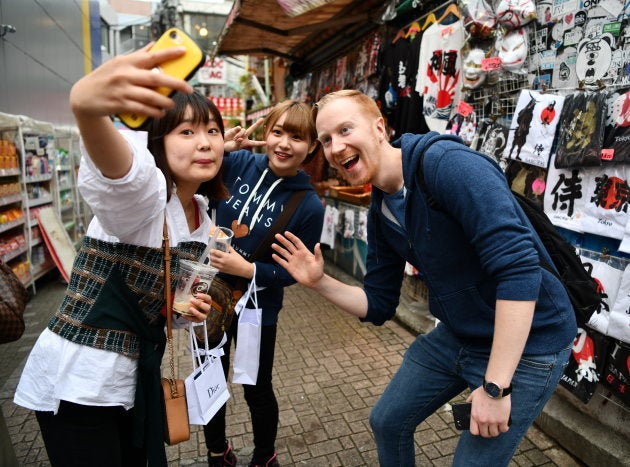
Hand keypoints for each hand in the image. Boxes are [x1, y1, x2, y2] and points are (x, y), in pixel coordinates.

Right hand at [69, 42, 193, 119]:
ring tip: (171, 103)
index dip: (169, 53)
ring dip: (165, 101)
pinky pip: (142, 109)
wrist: (84, 96)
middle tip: (189, 88)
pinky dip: (154, 112)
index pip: (152, 55)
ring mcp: (122, 90)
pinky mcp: (120, 104)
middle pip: (155, 78)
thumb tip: (155, 45)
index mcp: (127, 62)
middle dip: (176, 83)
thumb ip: (138, 56)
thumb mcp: (119, 63)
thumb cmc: (105, 78)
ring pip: (150, 96)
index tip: (184, 51)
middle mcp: (125, 74)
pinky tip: (160, 113)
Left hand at [179, 293, 210, 322]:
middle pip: (207, 307)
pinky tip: (184, 314)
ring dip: (196, 312)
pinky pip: (194, 320)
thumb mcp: (195, 298)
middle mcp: (207, 309)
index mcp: (207, 302)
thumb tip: (186, 288)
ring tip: (190, 309)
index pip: (208, 299)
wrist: (193, 311)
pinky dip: (188, 317)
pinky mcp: (198, 320)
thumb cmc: (194, 303)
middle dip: (199, 304)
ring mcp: (203, 316)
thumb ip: (192, 294)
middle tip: (191, 300)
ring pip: (202, 316)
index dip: (204, 296)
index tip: (197, 294)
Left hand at [209, 246, 252, 277]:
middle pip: (212, 258)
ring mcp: (221, 267)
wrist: (243, 269)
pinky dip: (214, 265)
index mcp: (225, 256)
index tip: (211, 250)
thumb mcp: (235, 253)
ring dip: (211, 260)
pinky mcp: (222, 271)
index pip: (215, 252)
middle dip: (211, 255)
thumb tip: (226, 245)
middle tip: (212, 254)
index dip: (212, 250)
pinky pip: (215, 267)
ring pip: (212, 263)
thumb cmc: (240, 261)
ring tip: (213, 258)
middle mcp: (222, 262)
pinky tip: (216, 263)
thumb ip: (229, 248)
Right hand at [223, 118, 265, 151]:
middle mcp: (244, 136)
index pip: (254, 143)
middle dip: (257, 124)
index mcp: (246, 143)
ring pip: (244, 131)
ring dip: (239, 135)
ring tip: (234, 139)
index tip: (266, 143)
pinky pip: (239, 129)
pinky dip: (237, 133)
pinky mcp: (236, 129)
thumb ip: (238, 143)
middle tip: (262, 119)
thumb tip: (240, 138)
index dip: (260, 143)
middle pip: (251, 129)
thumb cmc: (229, 147)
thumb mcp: (234, 147)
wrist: (222, 142)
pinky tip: (233, 136)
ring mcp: (240, 132)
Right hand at [271, 231, 324, 287]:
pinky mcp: (290, 268)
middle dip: (283, 240)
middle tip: (276, 235)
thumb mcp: (319, 261)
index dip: (291, 237)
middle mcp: (297, 255)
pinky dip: (278, 259)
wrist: (314, 281)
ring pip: (284, 253)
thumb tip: (318, 244)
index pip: (296, 242)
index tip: (286, 233)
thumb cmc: (318, 271)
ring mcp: (293, 261)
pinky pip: (283, 262)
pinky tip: (273, 255)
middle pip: (289, 246)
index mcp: (304, 251)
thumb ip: (317, 253)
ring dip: (279, 249)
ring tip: (273, 245)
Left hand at [467, 386, 511, 437]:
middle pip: (485, 434)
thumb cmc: (484, 391)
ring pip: (494, 433)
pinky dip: (504, 428)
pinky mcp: (503, 420)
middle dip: (487, 432)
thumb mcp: (473, 396)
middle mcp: (483, 420)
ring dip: (495, 431)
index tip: (480, 429)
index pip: (474, 431)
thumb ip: (469, 402)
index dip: (478, 431)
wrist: (495, 388)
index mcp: (475, 416)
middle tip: (490, 428)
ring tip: (497, 427)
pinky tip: (504, 425)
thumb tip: (466, 405)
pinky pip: (504, 430)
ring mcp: (493, 421)